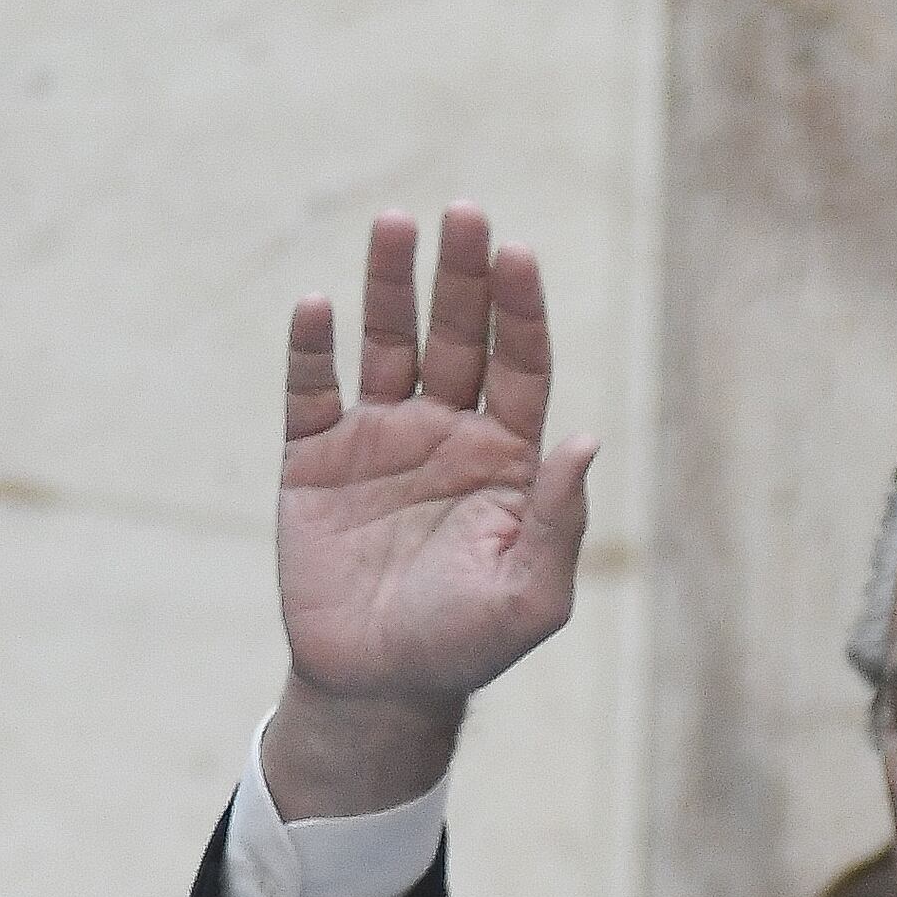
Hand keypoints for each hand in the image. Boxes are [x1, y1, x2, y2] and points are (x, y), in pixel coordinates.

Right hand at [267, 206, 597, 815]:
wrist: (379, 684)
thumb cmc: (468, 643)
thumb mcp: (533, 594)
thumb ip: (560, 517)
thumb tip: (585, 439)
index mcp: (507, 458)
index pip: (521, 365)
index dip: (521, 310)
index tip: (518, 253)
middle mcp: (447, 433)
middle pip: (458, 336)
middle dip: (461, 276)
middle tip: (464, 212)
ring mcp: (379, 440)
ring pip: (386, 345)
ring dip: (390, 286)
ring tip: (396, 224)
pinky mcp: (315, 460)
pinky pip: (310, 391)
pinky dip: (312, 349)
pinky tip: (318, 307)